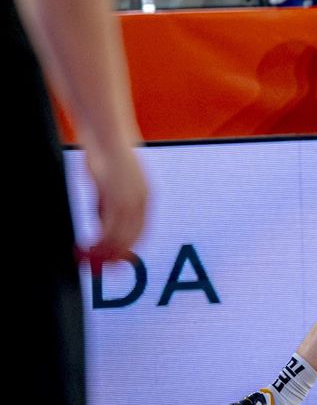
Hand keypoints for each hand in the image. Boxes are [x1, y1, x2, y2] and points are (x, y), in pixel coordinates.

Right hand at [77, 141, 147, 266]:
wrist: (105, 135)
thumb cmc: (105, 157)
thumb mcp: (109, 186)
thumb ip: (108, 207)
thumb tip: (101, 228)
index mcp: (145, 198)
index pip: (140, 233)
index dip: (127, 251)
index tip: (115, 263)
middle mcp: (142, 202)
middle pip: (130, 240)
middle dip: (113, 257)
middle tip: (96, 269)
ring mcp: (130, 200)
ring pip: (119, 238)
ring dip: (101, 253)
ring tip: (85, 260)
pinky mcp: (115, 197)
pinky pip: (107, 229)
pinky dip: (95, 243)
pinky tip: (83, 248)